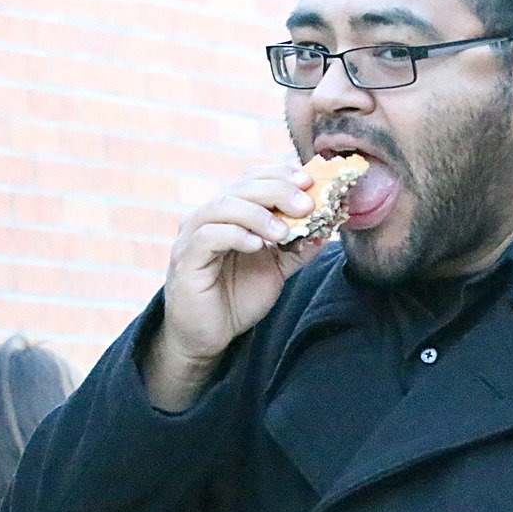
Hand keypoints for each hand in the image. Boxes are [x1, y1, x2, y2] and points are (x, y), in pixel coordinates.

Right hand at [144, 165, 323, 409]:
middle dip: (277, 191)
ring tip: (284, 231)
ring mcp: (193, 236)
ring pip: (223, 206)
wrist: (208, 335)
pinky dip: (235, 235)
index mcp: (229, 213)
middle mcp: (208, 217)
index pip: (252, 179)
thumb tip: (326, 228)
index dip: (280, 175)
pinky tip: (256, 245)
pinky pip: (208, 236)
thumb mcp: (276, 269)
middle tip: (306, 204)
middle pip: (241, 188)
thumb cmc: (237, 297)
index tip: (309, 181)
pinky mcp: (185, 259)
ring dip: (258, 214)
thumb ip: (297, 248)